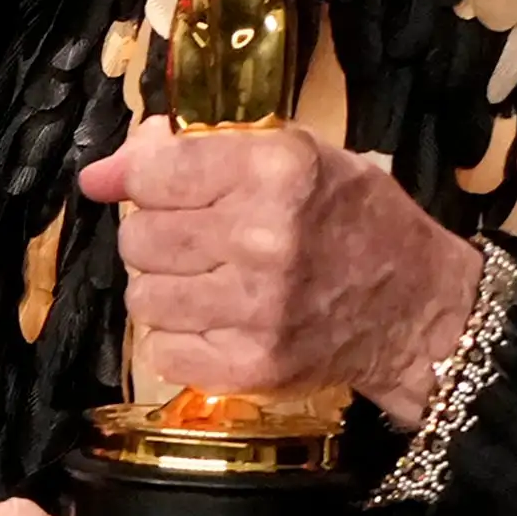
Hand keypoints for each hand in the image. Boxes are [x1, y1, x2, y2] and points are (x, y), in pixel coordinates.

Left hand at [82, 117, 484, 421]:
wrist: (415, 309)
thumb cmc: (353, 221)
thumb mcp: (296, 155)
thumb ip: (198, 149)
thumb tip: (101, 173)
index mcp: (277, 170)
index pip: (153, 173)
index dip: (143, 180)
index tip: (154, 188)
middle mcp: (263, 238)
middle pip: (139, 237)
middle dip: (158, 235)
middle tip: (200, 239)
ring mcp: (255, 309)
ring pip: (143, 296)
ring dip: (167, 288)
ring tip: (212, 281)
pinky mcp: (249, 366)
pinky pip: (162, 350)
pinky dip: (181, 338)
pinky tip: (220, 321)